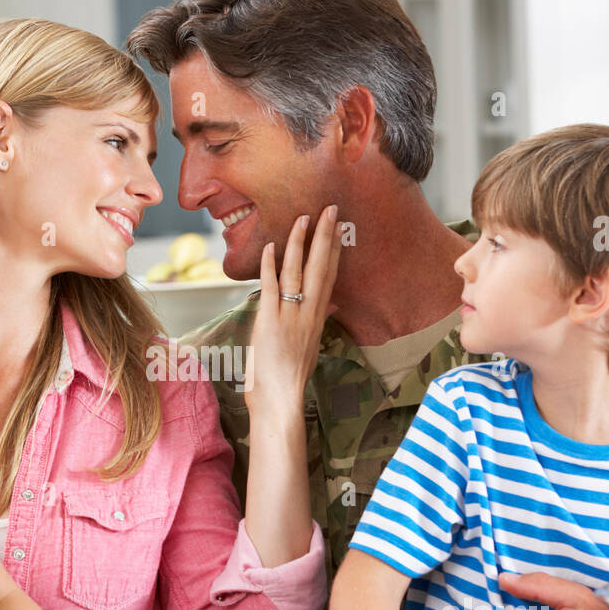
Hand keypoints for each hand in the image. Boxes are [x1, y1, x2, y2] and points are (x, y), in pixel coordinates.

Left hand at [245, 206, 342, 416]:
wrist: (281, 400)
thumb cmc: (291, 377)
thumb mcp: (312, 347)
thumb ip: (320, 322)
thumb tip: (330, 304)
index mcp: (318, 318)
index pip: (330, 276)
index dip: (334, 249)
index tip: (339, 227)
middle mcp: (308, 314)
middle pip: (320, 267)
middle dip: (325, 236)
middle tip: (329, 209)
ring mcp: (289, 316)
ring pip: (297, 272)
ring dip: (299, 243)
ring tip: (302, 218)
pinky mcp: (269, 322)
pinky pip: (270, 288)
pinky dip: (270, 266)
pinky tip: (271, 247)